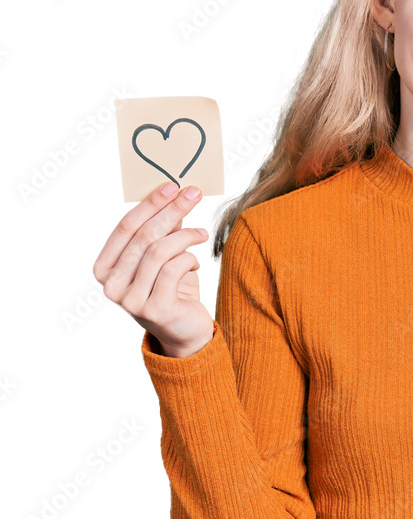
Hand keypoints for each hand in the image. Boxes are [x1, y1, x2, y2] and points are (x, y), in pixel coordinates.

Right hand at [93, 182, 213, 356]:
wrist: (185, 331)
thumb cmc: (172, 290)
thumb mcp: (164, 256)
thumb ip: (163, 231)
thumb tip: (172, 195)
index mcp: (104, 269)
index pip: (125, 227)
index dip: (149, 204)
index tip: (172, 186)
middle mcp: (111, 286)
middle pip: (143, 237)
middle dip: (171, 211)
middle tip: (193, 194)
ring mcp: (130, 300)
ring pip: (159, 252)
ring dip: (185, 236)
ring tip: (201, 233)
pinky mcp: (155, 309)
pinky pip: (174, 269)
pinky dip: (189, 258)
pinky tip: (196, 262)